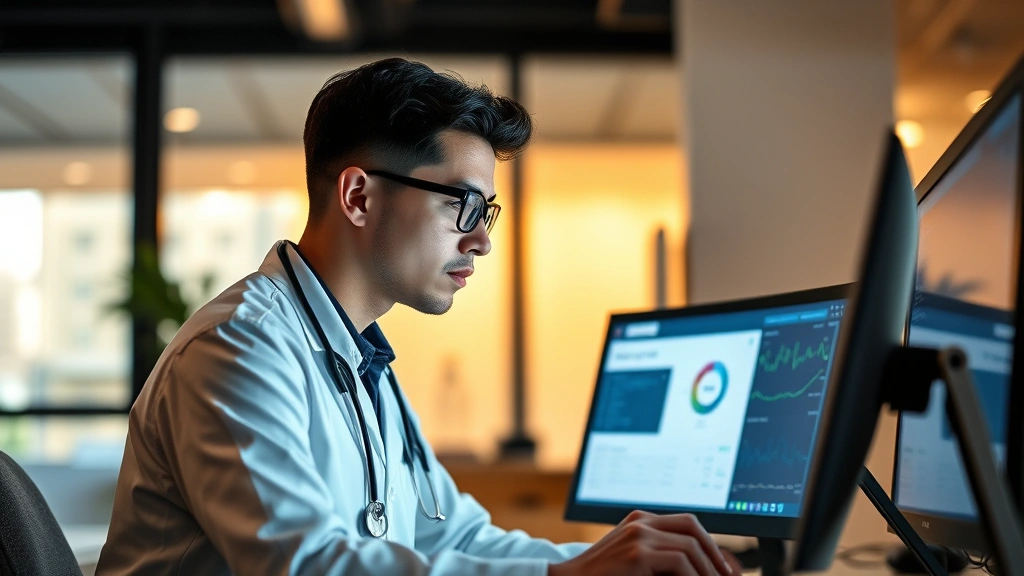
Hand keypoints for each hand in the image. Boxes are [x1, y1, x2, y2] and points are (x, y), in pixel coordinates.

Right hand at [549, 510, 739, 575]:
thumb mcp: (635, 561)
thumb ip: (660, 557)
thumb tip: (699, 567)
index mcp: (640, 520)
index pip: (686, 523)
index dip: (710, 543)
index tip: (723, 566)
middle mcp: (640, 522)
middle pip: (692, 527)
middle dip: (715, 554)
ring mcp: (638, 535)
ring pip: (690, 545)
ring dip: (708, 570)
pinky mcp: (637, 553)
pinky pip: (680, 561)